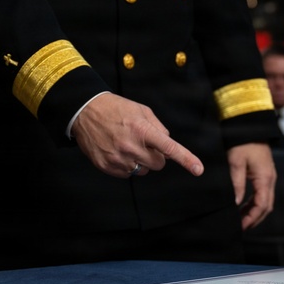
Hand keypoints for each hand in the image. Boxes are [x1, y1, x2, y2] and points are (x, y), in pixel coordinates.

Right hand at [71, 93, 203, 177]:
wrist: (84, 111)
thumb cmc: (116, 109)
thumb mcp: (142, 111)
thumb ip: (159, 128)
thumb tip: (169, 145)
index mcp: (143, 130)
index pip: (169, 148)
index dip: (186, 159)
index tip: (198, 170)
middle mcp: (131, 147)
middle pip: (158, 164)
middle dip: (156, 156)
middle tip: (144, 143)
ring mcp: (118, 159)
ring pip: (143, 171)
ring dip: (141, 161)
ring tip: (127, 144)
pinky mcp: (107, 167)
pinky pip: (127, 174)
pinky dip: (127, 165)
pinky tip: (117, 150)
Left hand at [229, 142, 275, 229]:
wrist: (250, 126)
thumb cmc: (242, 142)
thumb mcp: (236, 163)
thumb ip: (236, 184)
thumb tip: (235, 203)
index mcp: (265, 178)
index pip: (261, 205)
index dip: (251, 218)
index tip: (240, 226)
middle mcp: (270, 179)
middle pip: (266, 206)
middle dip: (254, 219)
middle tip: (241, 228)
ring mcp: (269, 176)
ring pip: (265, 201)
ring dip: (254, 212)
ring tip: (241, 219)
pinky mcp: (265, 173)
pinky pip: (263, 193)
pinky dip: (254, 203)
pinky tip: (244, 206)